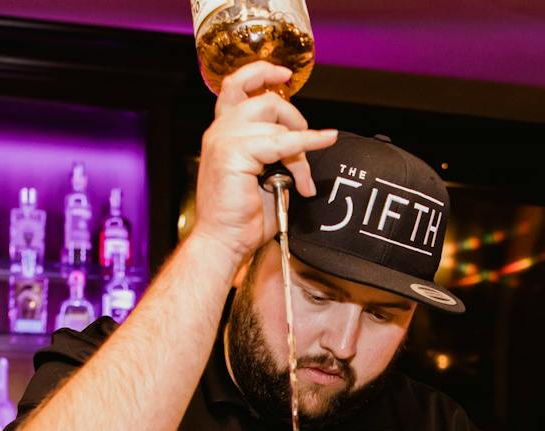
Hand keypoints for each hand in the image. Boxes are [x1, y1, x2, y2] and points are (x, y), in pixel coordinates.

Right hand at [193, 60, 337, 263]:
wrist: (224, 242)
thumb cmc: (242, 219)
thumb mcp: (265, 177)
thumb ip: (279, 153)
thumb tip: (302, 144)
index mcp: (222, 133)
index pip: (237, 86)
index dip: (262, 73)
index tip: (285, 74)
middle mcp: (220, 131)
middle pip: (266, 100)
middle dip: (295, 119)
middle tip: (306, 147)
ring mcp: (224, 139)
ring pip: (276, 123)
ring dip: (300, 149)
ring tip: (301, 180)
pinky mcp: (234, 152)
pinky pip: (282, 142)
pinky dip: (307, 143)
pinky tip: (325, 140)